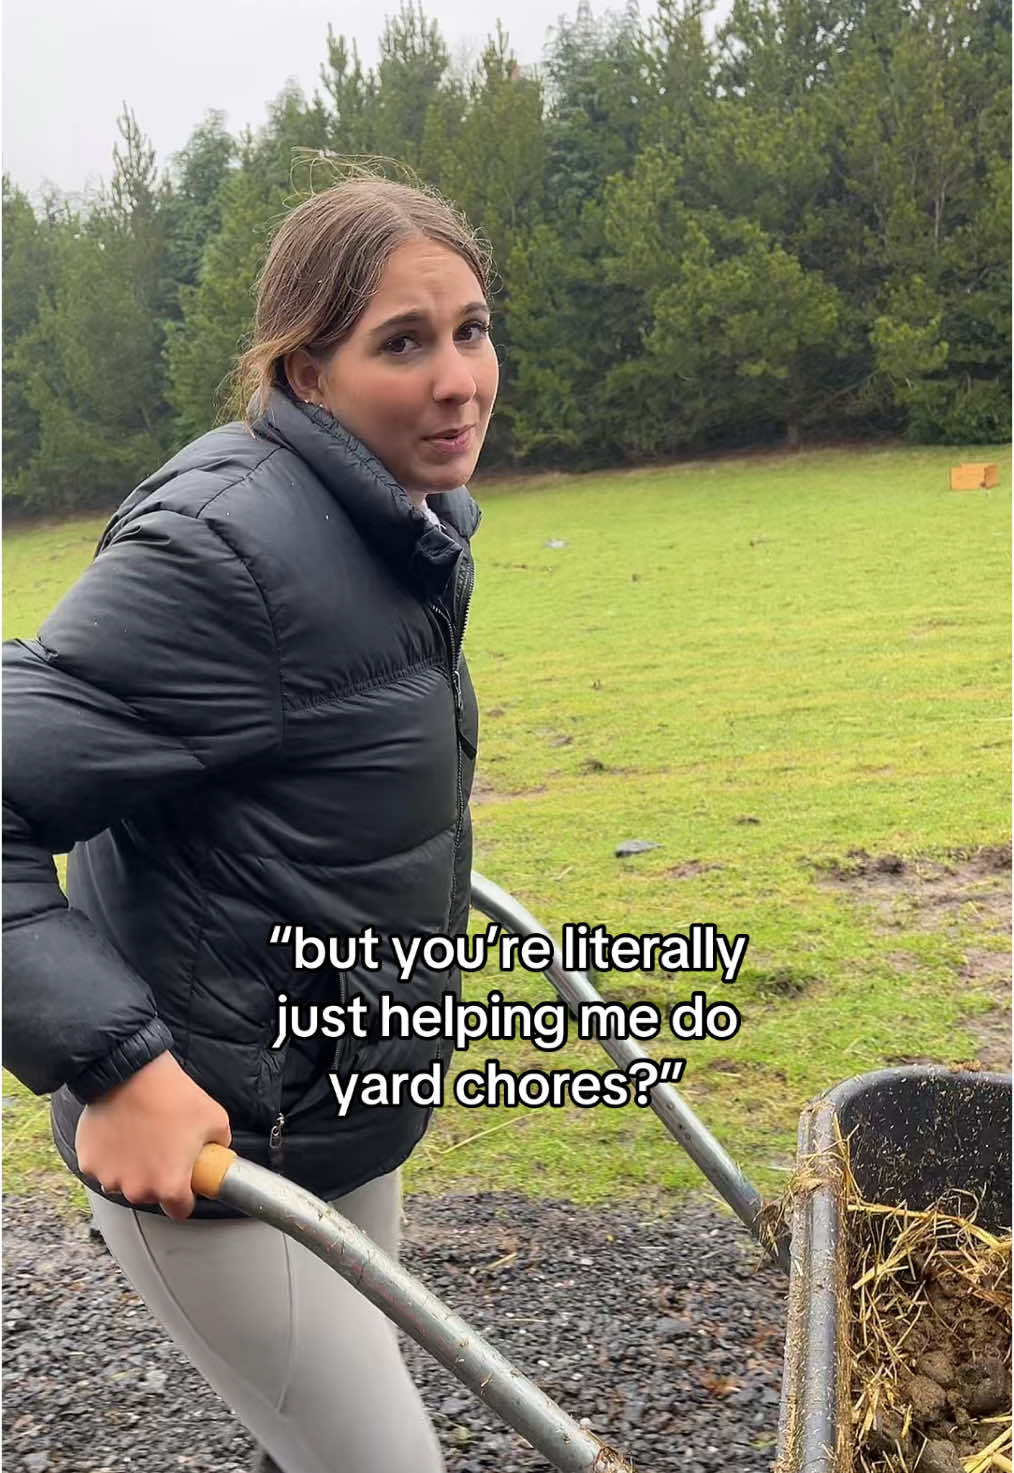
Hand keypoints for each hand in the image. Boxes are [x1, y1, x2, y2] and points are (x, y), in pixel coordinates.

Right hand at [76, 1051, 230, 1220]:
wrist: (131, 1072)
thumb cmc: (173, 1095)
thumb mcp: (216, 1120)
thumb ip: (219, 1147)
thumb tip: (217, 1154)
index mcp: (169, 1185)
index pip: (180, 1210)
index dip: (185, 1196)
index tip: (185, 1180)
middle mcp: (137, 1190)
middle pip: (150, 1195)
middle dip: (157, 1177)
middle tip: (163, 1147)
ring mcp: (109, 1178)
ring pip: (124, 1182)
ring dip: (131, 1167)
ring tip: (140, 1135)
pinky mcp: (88, 1163)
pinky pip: (102, 1167)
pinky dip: (109, 1155)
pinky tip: (120, 1131)